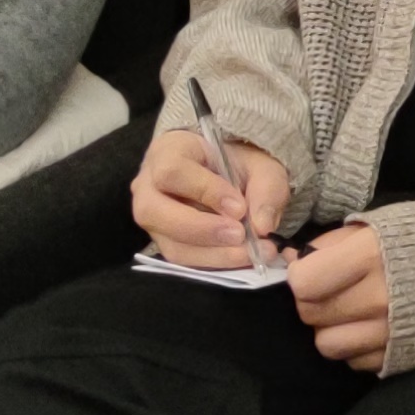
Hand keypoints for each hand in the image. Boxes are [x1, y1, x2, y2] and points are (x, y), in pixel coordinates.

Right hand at [128, 116, 293, 266]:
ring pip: (169, 243)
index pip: (172, 172)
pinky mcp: (165, 243)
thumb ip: (266, 190)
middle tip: (241, 236)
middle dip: (202, 229)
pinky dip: (214, 262)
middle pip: (155, 212)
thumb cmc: (239, 163)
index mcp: (167, 151)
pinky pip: (183, 260)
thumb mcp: (261, 165)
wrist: (231, 174)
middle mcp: (148, 186)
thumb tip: (262, 227)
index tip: (239, 207)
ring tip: (250, 253)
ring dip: (213, 254)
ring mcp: (153, 218)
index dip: (205, 191)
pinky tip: (242, 259)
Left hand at [288, 219, 394, 366]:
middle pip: (311, 315)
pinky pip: (355, 362)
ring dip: (333, 328)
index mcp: (370, 257)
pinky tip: (373, 327)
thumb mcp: (379, 223)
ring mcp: (392, 333)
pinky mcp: (403, 356)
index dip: (302, 277)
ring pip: (328, 345)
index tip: (315, 271)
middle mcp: (379, 299)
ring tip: (351, 312)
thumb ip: (333, 245)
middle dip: (315, 301)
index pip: (304, 284)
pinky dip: (357, 347)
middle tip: (333, 289)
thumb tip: (295, 264)